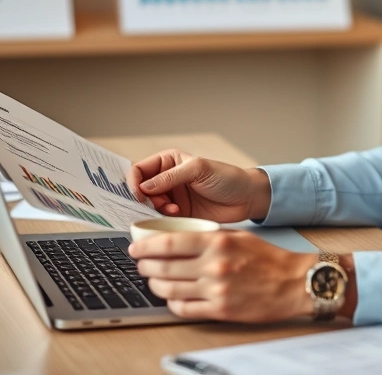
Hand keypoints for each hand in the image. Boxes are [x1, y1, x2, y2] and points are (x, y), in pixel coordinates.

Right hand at [128, 149, 270, 222]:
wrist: (247, 199)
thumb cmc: (227, 178)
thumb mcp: (199, 170)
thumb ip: (171, 176)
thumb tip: (144, 186)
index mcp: (169, 162)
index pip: (139, 169)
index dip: (135, 181)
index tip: (140, 193)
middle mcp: (167, 179)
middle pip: (141, 190)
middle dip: (146, 198)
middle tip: (159, 204)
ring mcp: (172, 198)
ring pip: (149, 206)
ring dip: (157, 209)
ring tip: (174, 210)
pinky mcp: (178, 214)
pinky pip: (160, 219)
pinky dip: (163, 219)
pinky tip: (177, 216)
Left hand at [130, 230, 317, 321]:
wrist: (294, 283)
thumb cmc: (268, 258)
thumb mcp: (238, 236)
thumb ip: (208, 236)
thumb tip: (176, 238)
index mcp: (217, 242)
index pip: (168, 244)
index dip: (145, 247)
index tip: (136, 249)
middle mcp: (213, 265)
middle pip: (163, 267)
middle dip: (145, 266)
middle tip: (141, 265)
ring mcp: (216, 290)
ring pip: (169, 289)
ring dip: (155, 285)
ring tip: (154, 281)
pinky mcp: (220, 310)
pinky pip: (184, 309)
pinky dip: (172, 303)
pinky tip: (172, 297)